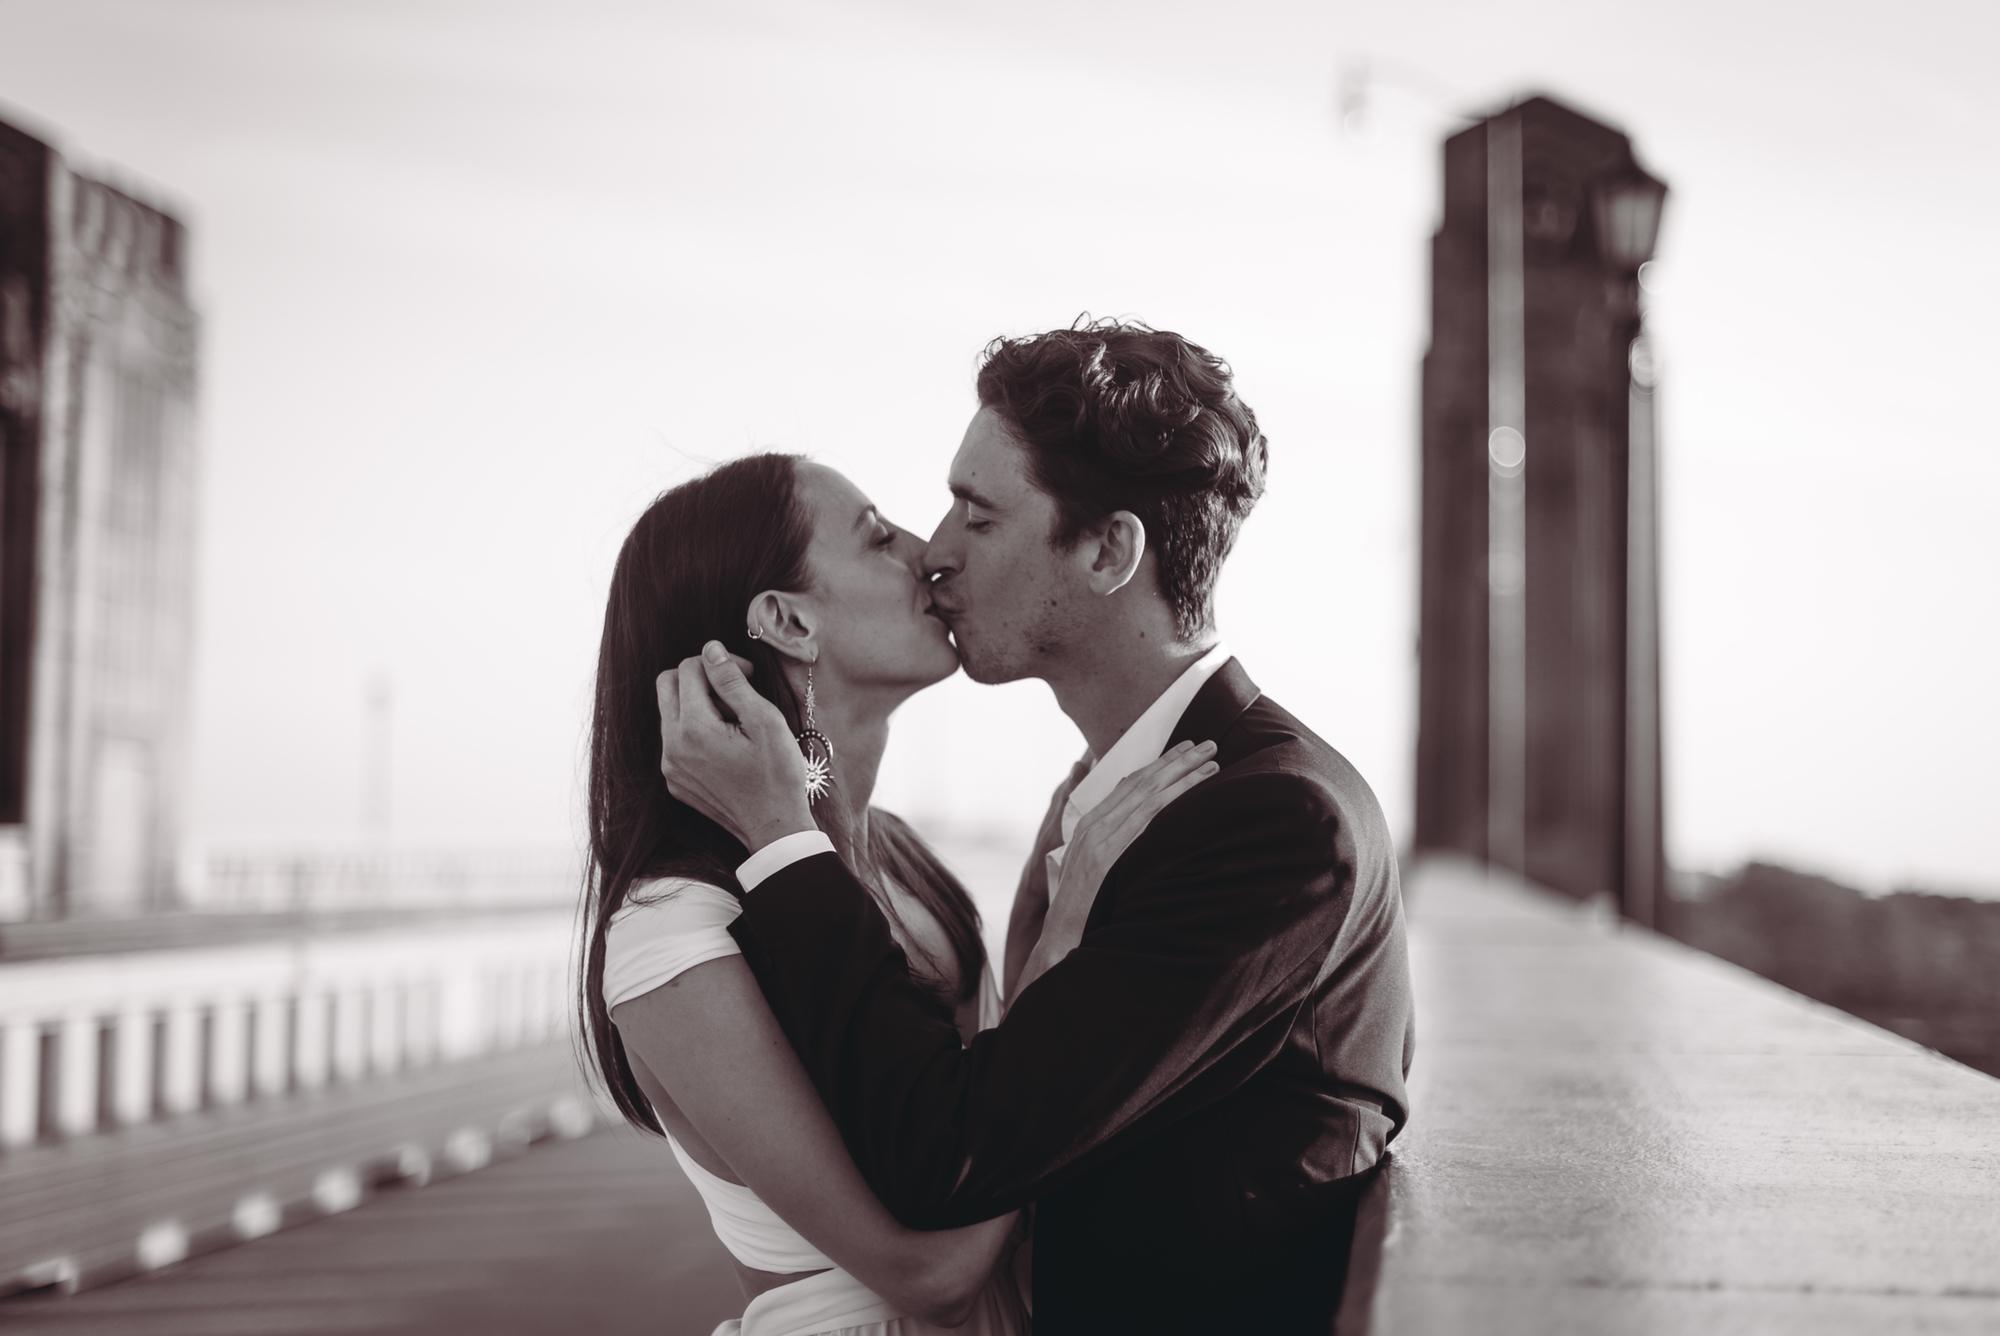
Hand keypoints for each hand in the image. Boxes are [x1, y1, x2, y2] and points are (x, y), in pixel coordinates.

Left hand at [656, 642, 816, 850]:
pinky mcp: (675, 780)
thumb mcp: (765, 721)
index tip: (748, 676)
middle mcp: (672, 747)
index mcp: (694, 728)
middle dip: (699, 677)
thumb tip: (711, 650)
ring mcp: (670, 766)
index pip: (689, 668)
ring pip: (670, 712)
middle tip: (734, 690)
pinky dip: (695, 731)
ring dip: (697, 704)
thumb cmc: (778, 774)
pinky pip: (674, 740)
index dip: (721, 663)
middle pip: (667, 684)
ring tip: (733, 720)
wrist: (775, 828)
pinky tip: (726, 745)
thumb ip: (732, 682)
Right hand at [1015, 740, 1218, 993]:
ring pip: (1148, 794)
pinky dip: (1172, 797)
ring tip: (1211, 760)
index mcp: (1089, 825)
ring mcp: (1099, 837)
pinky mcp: (1107, 853)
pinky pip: (1146, 817)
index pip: (1129, 784)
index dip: (1159, 765)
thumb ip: (1111, 847)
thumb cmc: (1081, 912)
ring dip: (1182, 773)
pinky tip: (1195, 787)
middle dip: (1176, 760)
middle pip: (1141, 782)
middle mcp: (1093, 824)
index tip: (1184, 751)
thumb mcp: (1093, 872)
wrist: (1059, 939)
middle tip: (1207, 744)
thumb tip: (1135, 837)